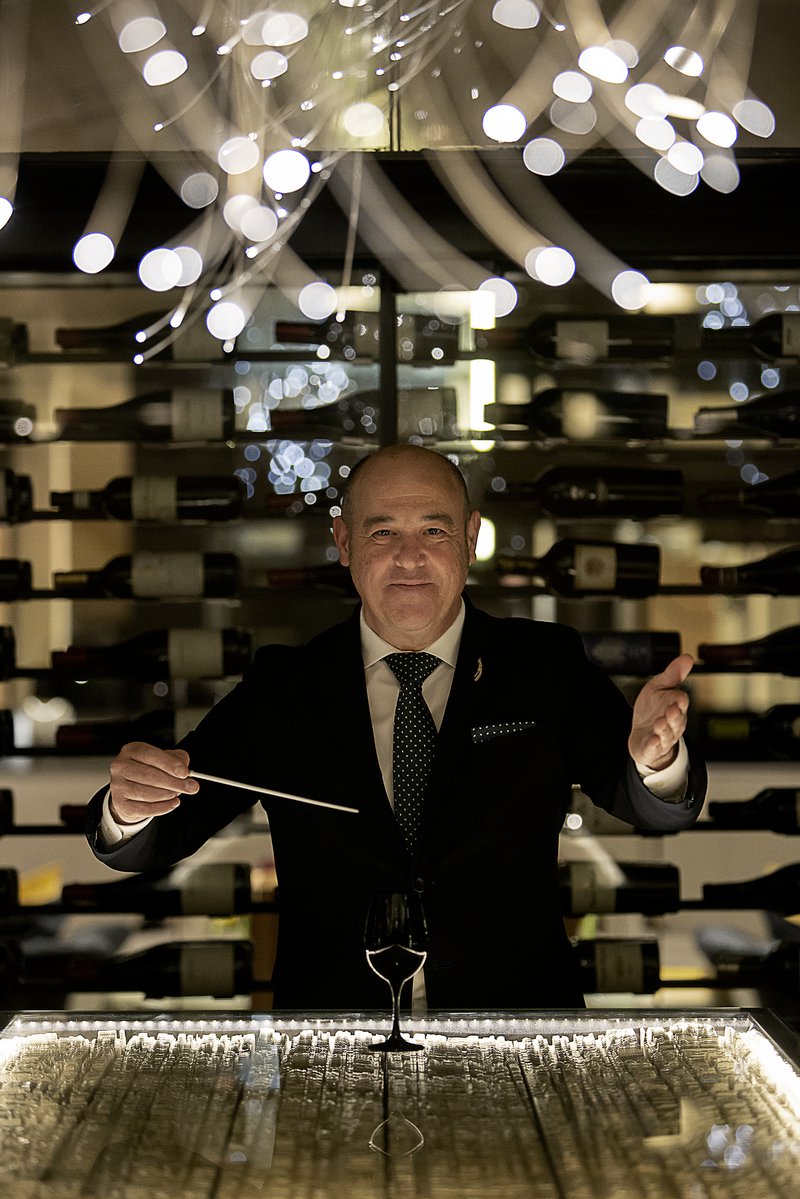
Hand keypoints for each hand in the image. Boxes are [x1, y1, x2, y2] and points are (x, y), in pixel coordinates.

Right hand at [108, 742, 198, 823]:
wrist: (129, 788)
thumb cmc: (149, 769)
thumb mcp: (163, 758)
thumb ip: (177, 759)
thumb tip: (184, 769)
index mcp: (132, 750)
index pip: (151, 755)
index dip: (170, 764)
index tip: (185, 772)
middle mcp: (121, 766)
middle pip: (149, 775)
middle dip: (174, 782)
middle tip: (190, 787)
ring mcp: (118, 785)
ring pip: (147, 793)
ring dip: (168, 794)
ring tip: (178, 793)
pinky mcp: (120, 803)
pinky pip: (144, 808)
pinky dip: (162, 807)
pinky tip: (173, 803)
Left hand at [628, 653, 692, 771]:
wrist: (643, 733)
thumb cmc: (654, 708)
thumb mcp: (660, 687)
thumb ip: (673, 674)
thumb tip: (688, 657)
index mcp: (676, 707)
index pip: (680, 703)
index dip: (679, 700)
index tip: (679, 696)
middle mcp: (673, 723)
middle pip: (676, 720)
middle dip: (674, 716)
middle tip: (671, 710)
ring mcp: (663, 736)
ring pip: (666, 734)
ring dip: (664, 729)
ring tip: (660, 723)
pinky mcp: (651, 747)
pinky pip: (654, 746)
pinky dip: (654, 743)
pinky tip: (652, 739)